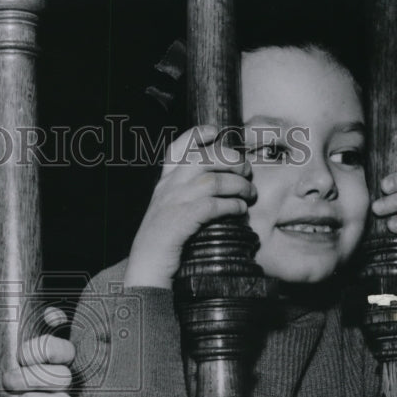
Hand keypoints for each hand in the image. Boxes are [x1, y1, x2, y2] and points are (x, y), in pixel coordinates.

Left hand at [0, 307, 75, 396]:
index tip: (48, 318)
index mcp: (29, 364)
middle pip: (64, 349)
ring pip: (63, 375)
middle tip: (19, 359)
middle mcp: (48, 377)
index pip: (50, 334)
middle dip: (43, 348)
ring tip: (12, 387)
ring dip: (35, 377)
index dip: (54, 321)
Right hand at [125, 125, 254, 288]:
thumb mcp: (167, 209)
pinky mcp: (184, 219)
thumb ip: (182, 193)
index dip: (197, 134)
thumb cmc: (162, 240)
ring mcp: (176, 201)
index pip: (177, 148)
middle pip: (204, 158)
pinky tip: (241, 210)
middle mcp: (168, 187)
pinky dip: (233, 205)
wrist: (146, 264)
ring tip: (249, 193)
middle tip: (246, 169)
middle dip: (231, 159)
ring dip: (238, 184)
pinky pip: (216, 204)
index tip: (216, 132)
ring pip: (214, 180)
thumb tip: (214, 183)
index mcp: (164, 182)